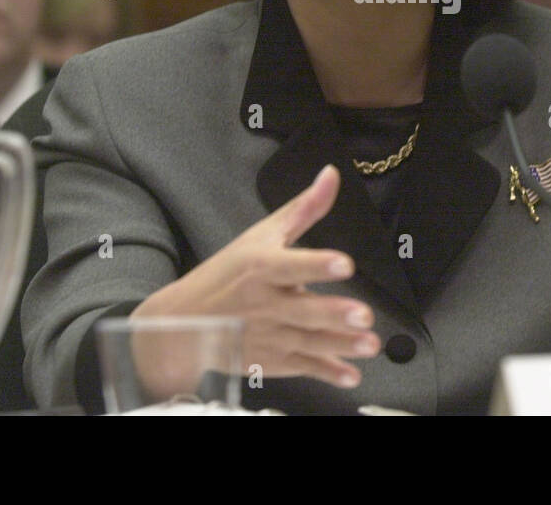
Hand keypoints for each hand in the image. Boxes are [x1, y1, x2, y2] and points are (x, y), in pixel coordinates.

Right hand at [132, 164, 378, 392]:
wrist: (181, 323)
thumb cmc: (227, 274)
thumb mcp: (262, 234)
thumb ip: (304, 208)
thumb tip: (331, 174)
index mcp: (260, 267)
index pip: (290, 263)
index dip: (316, 264)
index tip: (343, 263)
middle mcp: (263, 303)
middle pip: (302, 309)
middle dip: (333, 313)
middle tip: (363, 314)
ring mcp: (267, 335)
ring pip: (309, 341)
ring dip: (341, 345)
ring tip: (369, 344)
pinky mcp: (270, 360)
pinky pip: (302, 367)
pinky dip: (327, 373)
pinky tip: (351, 375)